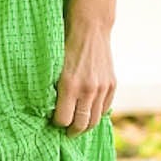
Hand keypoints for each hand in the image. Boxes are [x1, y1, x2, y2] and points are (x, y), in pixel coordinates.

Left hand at [52, 12, 115, 134]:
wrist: (90, 28)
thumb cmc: (65, 45)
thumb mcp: (54, 67)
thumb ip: (53, 89)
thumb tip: (48, 110)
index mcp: (69, 85)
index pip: (63, 120)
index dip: (57, 123)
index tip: (53, 122)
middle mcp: (87, 89)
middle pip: (80, 125)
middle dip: (72, 131)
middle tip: (66, 132)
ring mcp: (102, 88)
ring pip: (94, 120)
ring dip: (85, 126)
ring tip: (78, 126)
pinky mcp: (112, 85)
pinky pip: (104, 109)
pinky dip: (96, 114)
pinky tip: (89, 112)